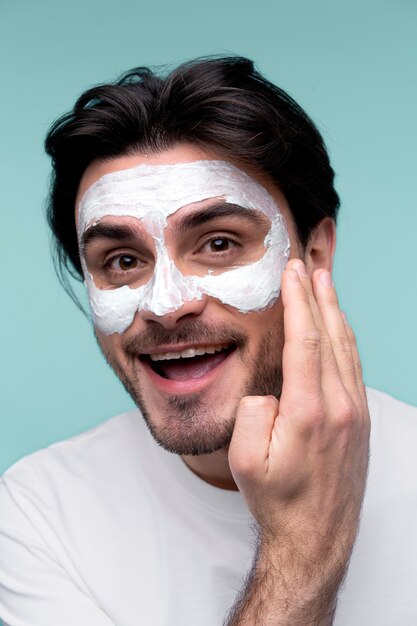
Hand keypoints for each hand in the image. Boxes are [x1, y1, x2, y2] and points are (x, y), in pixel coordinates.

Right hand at [227, 258, 369, 622]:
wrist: (316, 537)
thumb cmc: (278, 500)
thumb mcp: (244, 460)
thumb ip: (251, 414)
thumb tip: (269, 392)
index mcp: (309, 411)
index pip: (306, 340)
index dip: (299, 301)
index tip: (292, 274)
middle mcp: (340, 406)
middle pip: (332, 335)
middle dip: (318, 295)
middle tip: (308, 266)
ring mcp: (355, 412)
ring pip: (347, 348)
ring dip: (335, 311)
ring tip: (326, 284)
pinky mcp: (360, 420)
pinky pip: (354, 366)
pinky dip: (345, 337)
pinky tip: (338, 327)